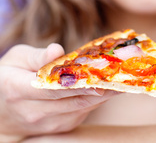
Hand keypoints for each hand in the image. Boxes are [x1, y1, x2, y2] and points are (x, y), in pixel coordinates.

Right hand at [0, 44, 115, 140]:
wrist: (1, 113)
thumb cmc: (9, 76)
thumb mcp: (16, 58)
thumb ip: (36, 56)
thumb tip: (56, 50)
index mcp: (18, 90)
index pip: (51, 89)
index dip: (77, 85)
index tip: (99, 78)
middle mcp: (33, 112)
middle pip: (72, 101)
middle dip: (101, 88)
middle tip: (123, 73)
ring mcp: (47, 124)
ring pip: (81, 108)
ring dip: (104, 94)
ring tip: (123, 77)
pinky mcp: (59, 127)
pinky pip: (82, 112)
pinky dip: (97, 99)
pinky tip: (110, 85)